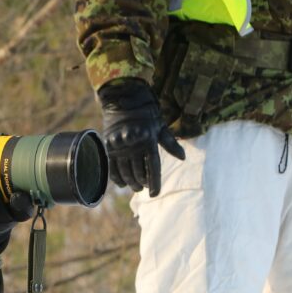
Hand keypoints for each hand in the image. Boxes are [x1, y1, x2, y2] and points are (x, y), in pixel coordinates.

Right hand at [99, 78, 185, 196]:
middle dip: (142, 183)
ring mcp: (120, 146)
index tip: (154, 193)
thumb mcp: (160, 126)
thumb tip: (183, 158)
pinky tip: (121, 183)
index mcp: (149, 141)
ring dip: (131, 182)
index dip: (154, 183)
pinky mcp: (109, 146)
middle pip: (138, 172)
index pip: (153, 168)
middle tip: (144, 188)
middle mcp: (134, 145)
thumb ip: (170, 143)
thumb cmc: (146, 113)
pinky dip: (116, 177)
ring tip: (135, 187)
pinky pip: (112, 167)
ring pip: (125, 172)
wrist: (123, 98)